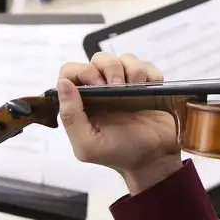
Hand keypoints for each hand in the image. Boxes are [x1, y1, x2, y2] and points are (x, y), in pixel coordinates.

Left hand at [56, 53, 180, 194]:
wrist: (155, 160)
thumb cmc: (120, 155)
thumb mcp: (88, 144)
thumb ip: (71, 116)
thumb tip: (64, 83)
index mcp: (84, 102)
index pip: (71, 72)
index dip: (82, 71)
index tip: (97, 84)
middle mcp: (103, 90)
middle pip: (99, 59)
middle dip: (110, 69)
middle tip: (119, 89)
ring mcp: (126, 85)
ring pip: (125, 58)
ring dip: (133, 71)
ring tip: (136, 91)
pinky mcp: (147, 84)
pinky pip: (147, 65)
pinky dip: (150, 75)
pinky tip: (148, 91)